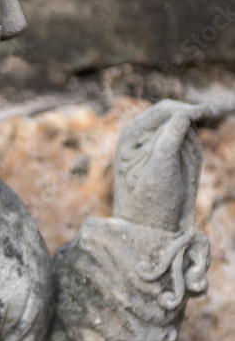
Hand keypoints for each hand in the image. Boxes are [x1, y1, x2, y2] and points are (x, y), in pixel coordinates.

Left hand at [114, 100, 205, 231]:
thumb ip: (172, 134)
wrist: (153, 231)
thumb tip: (186, 112)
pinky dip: (193, 165)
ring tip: (178, 181)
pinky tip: (182, 182)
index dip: (188, 110)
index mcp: (132, 133)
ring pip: (190, 138)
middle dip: (187, 143)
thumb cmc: (150, 199)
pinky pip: (193, 153)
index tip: (209, 111)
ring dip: (190, 157)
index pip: (165, 110)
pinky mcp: (170, 160)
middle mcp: (142, 137)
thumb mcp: (161, 164)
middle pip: (180, 123)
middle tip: (182, 171)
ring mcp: (157, 148)